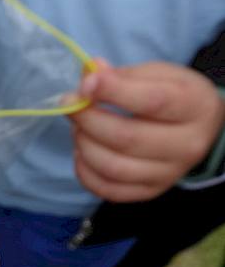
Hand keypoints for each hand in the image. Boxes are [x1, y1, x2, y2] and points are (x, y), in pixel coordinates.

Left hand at [70, 60, 224, 201]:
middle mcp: (187, 145)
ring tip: (79, 128)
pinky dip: (84, 170)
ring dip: (84, 144)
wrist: (196, 128)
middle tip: (71, 104)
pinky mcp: (150, 191)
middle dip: (88, 119)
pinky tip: (82, 152)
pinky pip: (108, 189)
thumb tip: (88, 76)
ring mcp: (169, 173)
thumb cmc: (172, 96)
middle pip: (126, 138)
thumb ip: (122, 75)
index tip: (86, 84)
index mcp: (195, 107)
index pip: (152, 102)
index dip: (113, 91)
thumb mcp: (156, 75)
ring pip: (113, 167)